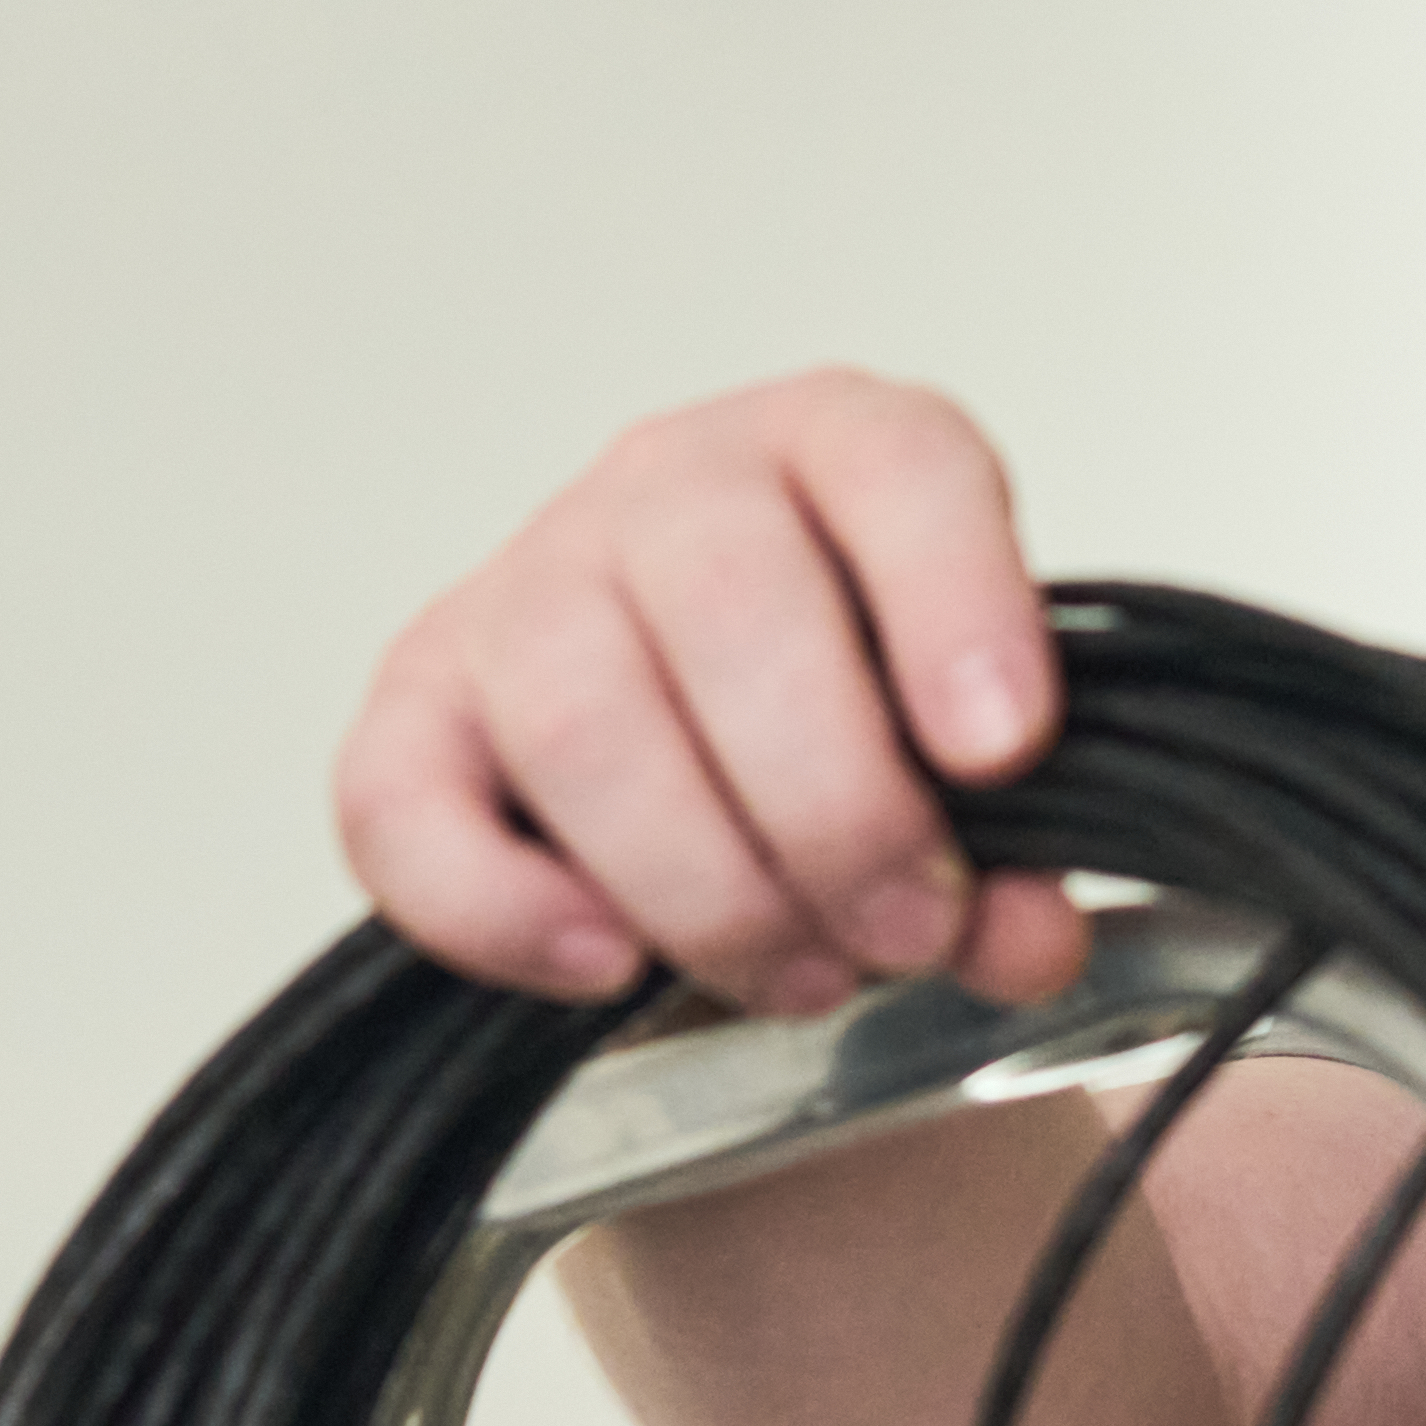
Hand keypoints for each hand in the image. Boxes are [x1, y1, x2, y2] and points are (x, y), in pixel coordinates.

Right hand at [327, 372, 1095, 1019]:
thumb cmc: (859, 737)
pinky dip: (506, 909)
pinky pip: (403, 804)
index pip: (897, 466)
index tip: (1005, 751)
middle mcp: (673, 488)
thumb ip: (1017, 852)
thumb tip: (1022, 938)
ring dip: (704, 885)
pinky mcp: (417, 706)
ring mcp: (526, 584)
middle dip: (835, 808)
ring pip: (581, 720)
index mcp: (837, 450)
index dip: (955, 605)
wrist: (722, 765)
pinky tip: (610, 968)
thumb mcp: (972, 776)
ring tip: (802, 976)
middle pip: (731, 605)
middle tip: (909, 932)